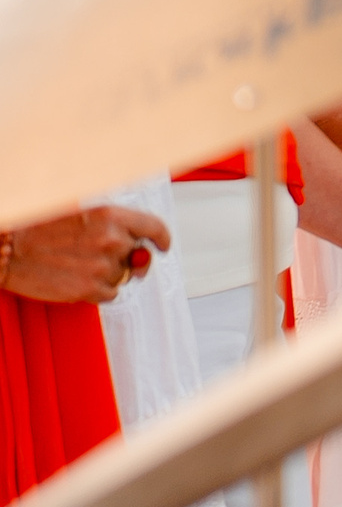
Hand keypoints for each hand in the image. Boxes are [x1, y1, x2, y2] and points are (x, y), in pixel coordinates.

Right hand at [3, 207, 169, 302]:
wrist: (7, 249)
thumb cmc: (38, 228)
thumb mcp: (82, 212)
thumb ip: (114, 225)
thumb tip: (139, 244)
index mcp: (111, 216)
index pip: (154, 227)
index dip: (161, 239)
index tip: (161, 246)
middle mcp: (111, 240)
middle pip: (138, 255)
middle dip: (126, 258)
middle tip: (101, 257)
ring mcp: (102, 266)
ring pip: (123, 276)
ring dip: (108, 274)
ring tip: (79, 264)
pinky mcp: (89, 289)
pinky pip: (110, 293)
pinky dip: (99, 290)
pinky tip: (77, 279)